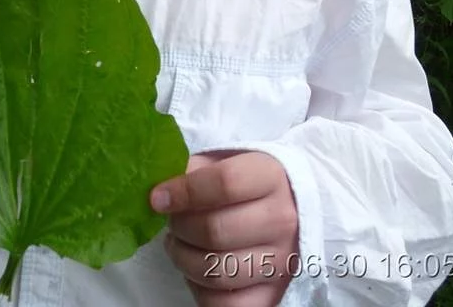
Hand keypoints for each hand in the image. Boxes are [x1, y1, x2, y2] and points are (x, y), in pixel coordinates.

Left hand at [151, 151, 298, 306]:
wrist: (294, 208)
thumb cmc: (249, 181)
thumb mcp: (227, 160)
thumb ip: (195, 169)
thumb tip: (162, 191)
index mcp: (271, 177)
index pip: (224, 184)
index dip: (184, 191)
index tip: (158, 198)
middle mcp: (282, 220)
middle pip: (215, 231)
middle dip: (179, 227)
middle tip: (171, 221)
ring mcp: (281, 262)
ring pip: (216, 272)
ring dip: (183, 259)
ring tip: (178, 243)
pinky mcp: (275, 294)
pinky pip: (226, 305)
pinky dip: (200, 290)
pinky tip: (196, 270)